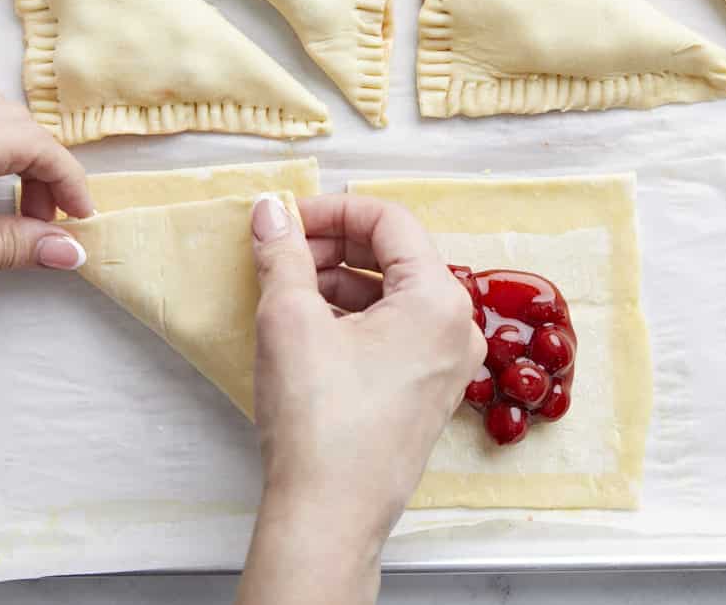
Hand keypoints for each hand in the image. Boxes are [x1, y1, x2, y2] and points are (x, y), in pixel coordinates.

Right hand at [237, 193, 484, 604]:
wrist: (329, 515)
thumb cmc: (319, 421)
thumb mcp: (289, 320)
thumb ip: (281, 254)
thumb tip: (269, 211)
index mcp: (440, 299)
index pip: (390, 221)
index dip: (333, 210)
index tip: (287, 217)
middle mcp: (456, 327)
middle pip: (395, 256)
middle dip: (333, 246)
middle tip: (281, 252)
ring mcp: (447, 363)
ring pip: (393, 295)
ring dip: (339, 282)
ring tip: (286, 289)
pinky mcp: (427, 391)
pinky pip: (395, 332)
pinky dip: (353, 317)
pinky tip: (309, 326)